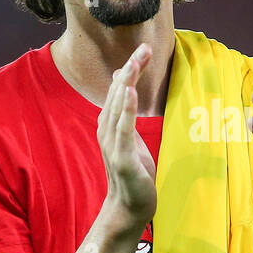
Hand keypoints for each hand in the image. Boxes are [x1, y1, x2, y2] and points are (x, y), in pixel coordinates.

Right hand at [97, 43, 156, 230]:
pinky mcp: (121, 157)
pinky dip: (126, 109)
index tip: (144, 49)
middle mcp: (106, 129)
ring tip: (136, 60)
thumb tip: (125, 82)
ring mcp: (112, 143)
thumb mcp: (130, 136)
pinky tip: (130, 92)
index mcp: (109, 123)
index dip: (131, 68)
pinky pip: (123, 129)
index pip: (120, 89)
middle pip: (119, 92)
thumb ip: (126, 111)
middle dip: (132, 68)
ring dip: (129, 81)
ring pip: (119, 106)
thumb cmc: (132, 172)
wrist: (129, 206)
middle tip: (145, 47)